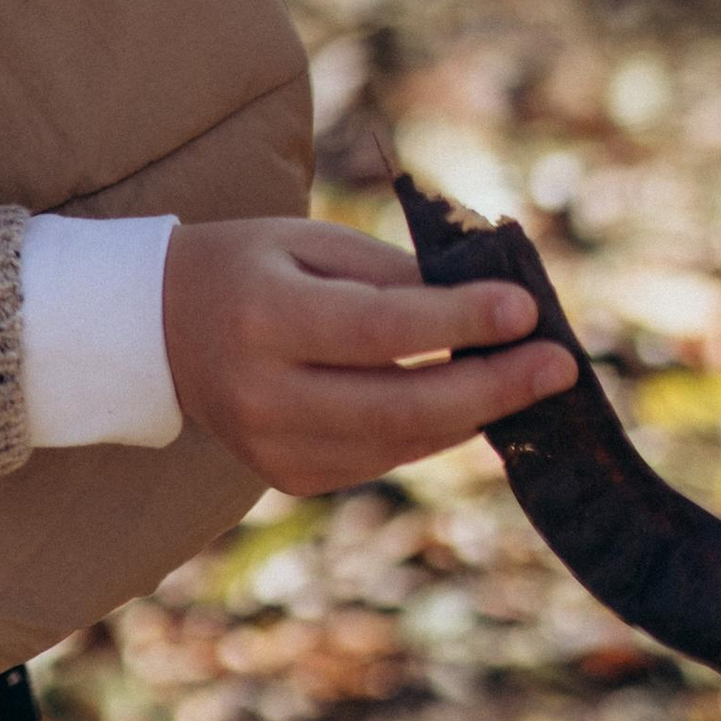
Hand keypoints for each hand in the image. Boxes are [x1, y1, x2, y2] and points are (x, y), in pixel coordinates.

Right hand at [166, 215, 576, 495]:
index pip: (379, 329)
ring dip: (475, 413)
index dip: (460, 323)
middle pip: (401, 404)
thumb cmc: (251, 267)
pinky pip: (382, 458)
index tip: (527, 310)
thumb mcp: (310, 243)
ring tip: (529, 380)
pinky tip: (465, 401)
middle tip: (561, 366)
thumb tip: (492, 310)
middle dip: (492, 388)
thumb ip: (393, 275)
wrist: (159, 330)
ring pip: (401, 442)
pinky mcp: (288, 477)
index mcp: (262, 318)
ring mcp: (272, 448)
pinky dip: (432, 430)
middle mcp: (262, 393)